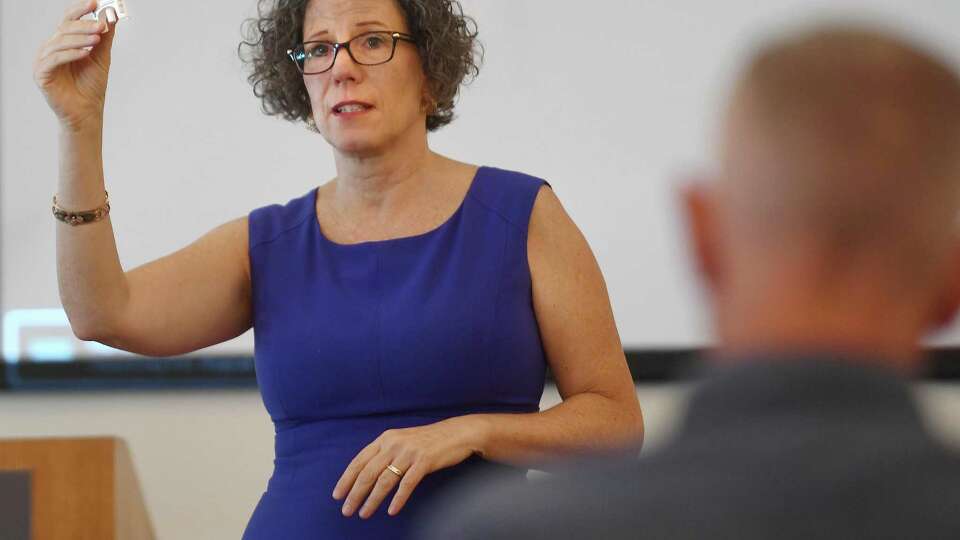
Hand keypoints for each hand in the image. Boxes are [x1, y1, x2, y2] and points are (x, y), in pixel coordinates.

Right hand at [33, 0, 117, 130]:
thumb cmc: (91, 85)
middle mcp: (51, 48)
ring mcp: (44, 61)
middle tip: (102, 25)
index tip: (96, 2)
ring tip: (97, 39)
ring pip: (59, 42)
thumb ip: (104, 36)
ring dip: (80, 39)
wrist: (87, 111)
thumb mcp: (101, 57)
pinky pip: (54, 60)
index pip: (69, 19)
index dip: (80, 9)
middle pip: (64, 29)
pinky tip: (86, 53)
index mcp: (63, 42)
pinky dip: (70, 54)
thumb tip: (110, 14)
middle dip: (84, 25)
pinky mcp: (41, 74)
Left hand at [332, 416, 486, 518]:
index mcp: (385, 438)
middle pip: (368, 472)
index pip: (359, 460)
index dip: (346, 479)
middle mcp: (394, 443)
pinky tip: (391, 510)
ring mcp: (409, 452)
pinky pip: (407, 484)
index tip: (337, 495)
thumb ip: (385, 453)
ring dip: (372, 500)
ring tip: (364, 514)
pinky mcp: (424, 461)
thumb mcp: (402, 441)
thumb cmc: (428, 440)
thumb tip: (366, 474)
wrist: (457, 433)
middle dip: (355, 494)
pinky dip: (398, 499)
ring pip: (384, 480)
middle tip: (346, 511)